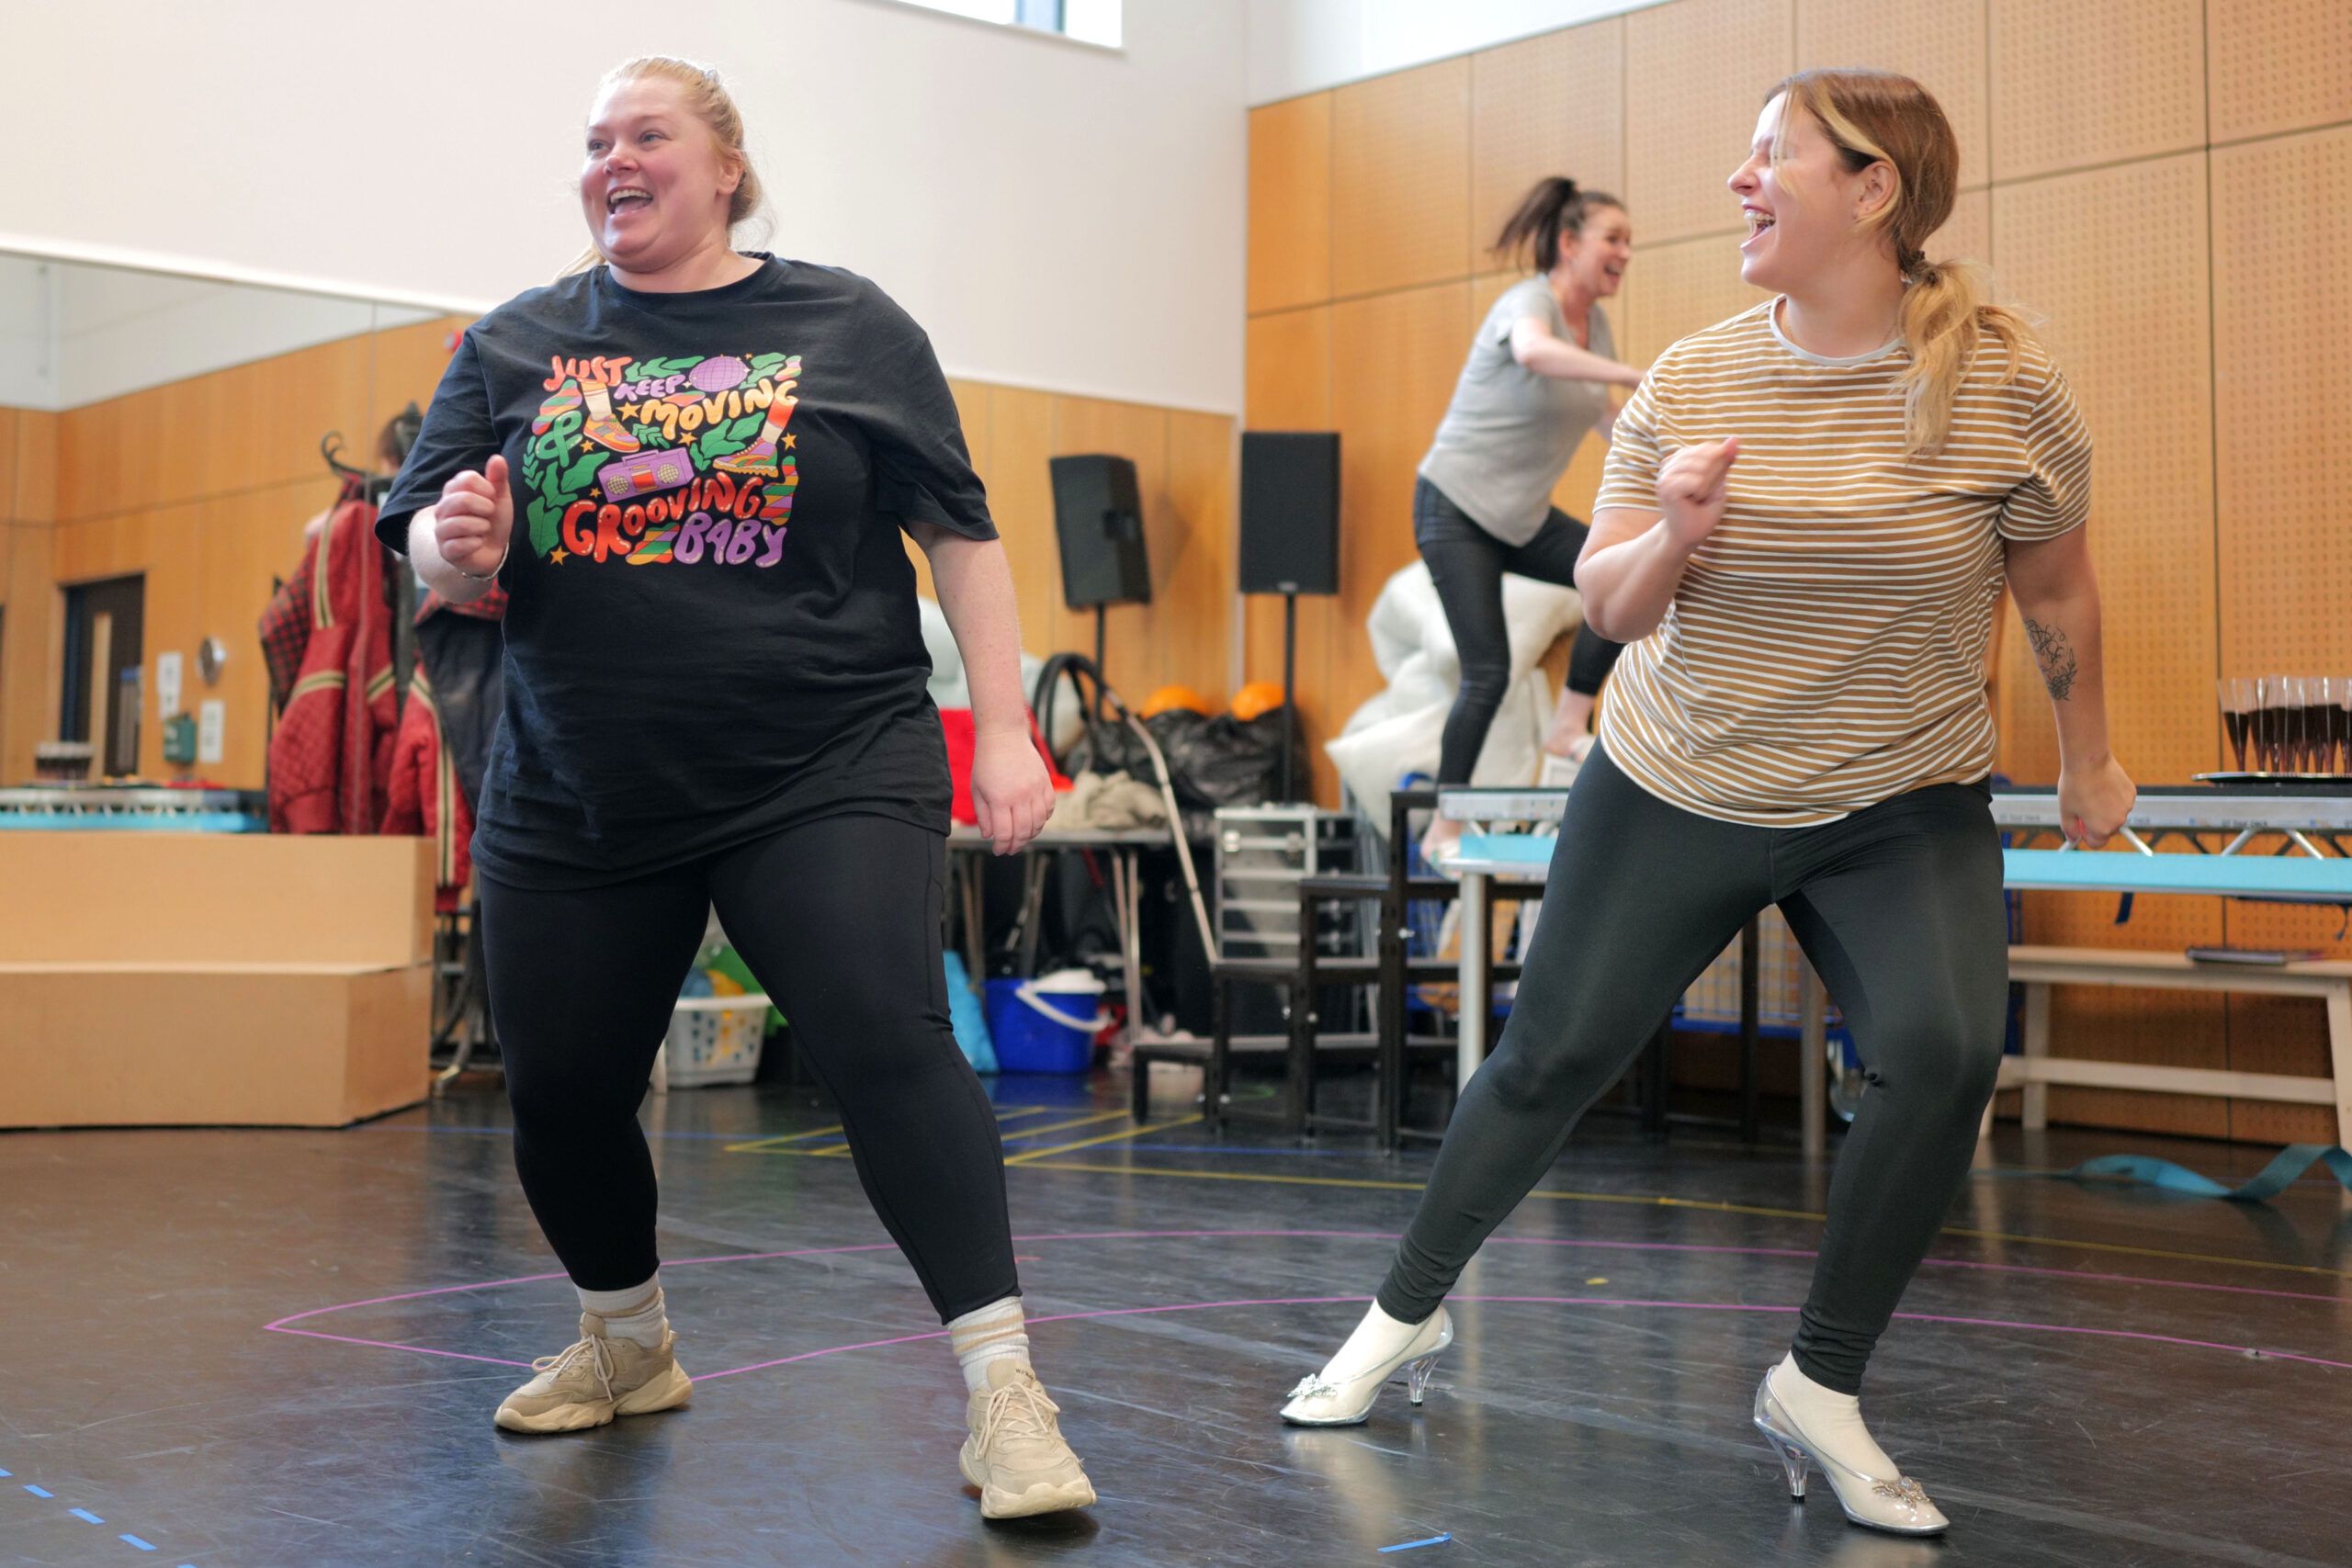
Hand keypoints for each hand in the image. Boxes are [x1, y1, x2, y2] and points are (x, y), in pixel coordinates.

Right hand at [435, 453, 512, 575]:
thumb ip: (498, 478)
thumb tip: (498, 458)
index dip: (486, 489)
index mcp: (453, 491)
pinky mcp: (445, 551)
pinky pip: (459, 545)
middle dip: (485, 508)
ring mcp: (441, 530)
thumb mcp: (499, 497)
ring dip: (481, 527)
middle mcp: (442, 509)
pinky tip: (478, 543)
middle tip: (489, 514)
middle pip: (462, 500)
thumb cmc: (492, 519)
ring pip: (459, 523)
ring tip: (484, 529)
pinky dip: (475, 543)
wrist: (490, 550)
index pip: (466, 479)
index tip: (492, 498)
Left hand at [973, 727, 1053, 854]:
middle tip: (1011, 849)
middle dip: (1017, 845)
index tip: (998, 850)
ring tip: (1022, 837)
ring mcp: (1035, 789)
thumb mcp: (977, 789)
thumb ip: (983, 815)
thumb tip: (989, 835)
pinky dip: (1044, 818)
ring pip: (1039, 822)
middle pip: (1023, 831)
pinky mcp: (1045, 782)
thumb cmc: (987, 762)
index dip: (1001, 846)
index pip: (1004, 833)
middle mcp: (1020, 796)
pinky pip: (1049, 807)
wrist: (1004, 736)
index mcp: (1000, 799)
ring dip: (1031, 834)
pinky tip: (1035, 821)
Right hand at [1656, 437, 1738, 547]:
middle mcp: (1670, 463)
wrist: (1688, 536)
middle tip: (1702, 495)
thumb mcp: (1719, 481)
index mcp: (1680, 459)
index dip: (1717, 467)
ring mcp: (1665, 474)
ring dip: (1707, 485)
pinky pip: (1696, 480)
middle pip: (1706, 455)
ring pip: (1701, 467)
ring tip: (1697, 498)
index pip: (1708, 448)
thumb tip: (1735, 438)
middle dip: (1713, 477)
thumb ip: (1725, 459)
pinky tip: (1693, 500)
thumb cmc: (1703, 510)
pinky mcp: (1666, 487)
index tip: (1708, 487)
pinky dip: (1700, 491)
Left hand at [2057, 752, 2135, 847]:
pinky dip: (2113, 797)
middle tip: (2083, 807)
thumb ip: (2070, 828)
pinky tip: (2103, 786)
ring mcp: (2127, 806)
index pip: (2096, 843)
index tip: (2080, 825)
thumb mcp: (2065, 810)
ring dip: (2105, 809)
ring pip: (2115, 814)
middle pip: (2107, 830)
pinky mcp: (2131, 793)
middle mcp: (2118, 821)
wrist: (2088, 761)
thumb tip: (2073, 839)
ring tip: (2092, 793)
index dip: (2085, 835)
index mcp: (2101, 829)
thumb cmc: (2075, 785)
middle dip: (2096, 823)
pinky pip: (2121, 801)